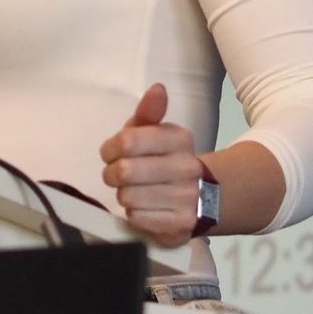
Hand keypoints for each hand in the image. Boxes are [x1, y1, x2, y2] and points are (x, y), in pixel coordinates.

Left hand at [99, 83, 205, 248]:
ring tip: (134, 191)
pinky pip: (136, 218)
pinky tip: (145, 207)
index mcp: (179, 139)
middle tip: (117, 174)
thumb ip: (149, 112)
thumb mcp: (155, 132)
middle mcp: (187, 167)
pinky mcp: (180, 225)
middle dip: (112, 174)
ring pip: (127, 197)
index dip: (110, 148)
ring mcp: (186, 198)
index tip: (110, 153)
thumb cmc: (164, 159)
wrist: (203, 198)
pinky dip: (134, 213)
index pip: (128, 140)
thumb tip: (157, 88)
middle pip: (124, 171)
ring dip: (123, 195)